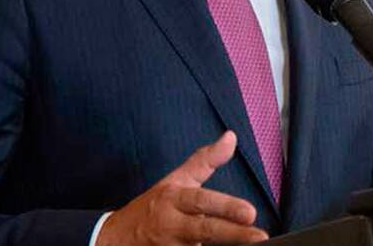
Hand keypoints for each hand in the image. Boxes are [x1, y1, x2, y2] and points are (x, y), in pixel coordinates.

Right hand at [96, 131, 267, 245]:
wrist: (113, 238)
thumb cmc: (152, 207)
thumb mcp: (175, 180)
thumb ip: (205, 161)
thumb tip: (231, 136)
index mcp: (175, 199)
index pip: (202, 201)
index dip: (226, 207)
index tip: (251, 213)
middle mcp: (172, 225)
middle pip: (205, 231)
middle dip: (233, 235)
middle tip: (259, 237)